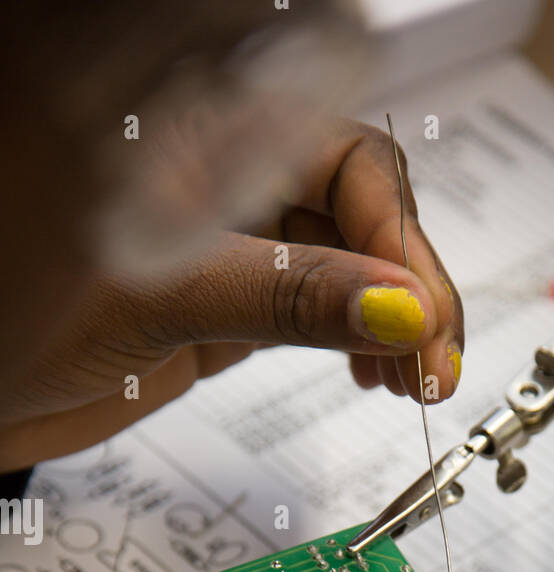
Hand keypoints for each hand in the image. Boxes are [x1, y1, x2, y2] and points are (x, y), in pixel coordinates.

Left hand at [0, 119, 463, 470]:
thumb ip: (285, 298)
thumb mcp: (156, 300)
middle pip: (362, 202)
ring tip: (415, 383)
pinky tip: (375, 373)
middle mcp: (226, 168)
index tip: (419, 316)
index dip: (394, 233)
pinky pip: (323, 300)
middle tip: (433, 367)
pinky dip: (360, 336)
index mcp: (198, 127)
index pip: (342, 152)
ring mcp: (234, 231)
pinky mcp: (236, 288)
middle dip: (410, 284)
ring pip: (353, 257)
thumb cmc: (9, 318)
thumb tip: (402, 309)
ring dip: (397, 319)